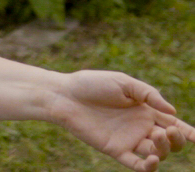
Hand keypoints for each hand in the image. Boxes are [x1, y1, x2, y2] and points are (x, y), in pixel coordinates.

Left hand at [52, 71, 194, 171]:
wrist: (64, 94)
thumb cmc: (92, 84)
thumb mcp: (123, 83)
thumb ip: (149, 95)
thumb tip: (173, 113)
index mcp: (145, 110)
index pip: (173, 124)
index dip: (189, 132)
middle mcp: (140, 127)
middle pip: (169, 141)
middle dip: (176, 139)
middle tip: (169, 131)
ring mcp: (129, 140)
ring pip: (157, 152)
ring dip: (163, 148)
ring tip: (156, 136)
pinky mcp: (115, 149)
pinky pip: (136, 165)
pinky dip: (148, 167)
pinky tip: (151, 160)